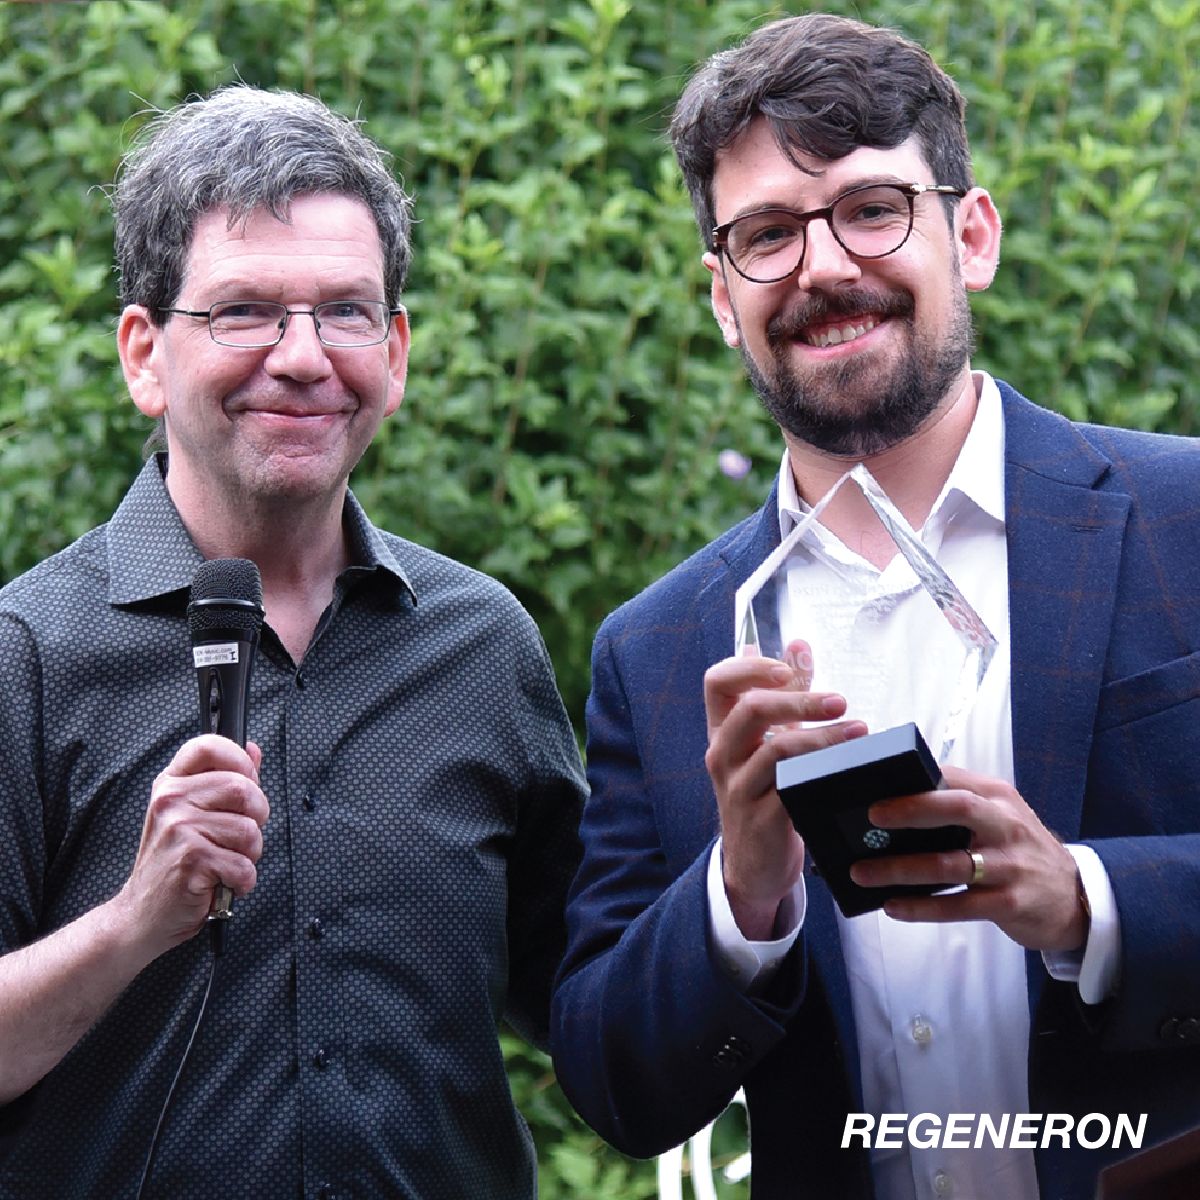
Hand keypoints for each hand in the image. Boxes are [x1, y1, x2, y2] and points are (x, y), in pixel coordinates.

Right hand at [118, 735, 268, 954]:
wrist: (141, 915)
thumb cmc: (173, 864)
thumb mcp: (192, 814)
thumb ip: (223, 779)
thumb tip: (253, 749)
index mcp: (172, 783)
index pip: (209, 745)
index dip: (239, 761)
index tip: (246, 783)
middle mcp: (171, 800)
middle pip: (243, 788)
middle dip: (257, 818)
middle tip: (239, 838)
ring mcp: (178, 830)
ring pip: (250, 830)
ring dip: (250, 855)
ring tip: (225, 863)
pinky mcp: (190, 861)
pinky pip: (244, 865)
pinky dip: (242, 881)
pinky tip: (222, 883)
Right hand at [704, 641, 867, 939]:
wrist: (754, 864)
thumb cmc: (764, 793)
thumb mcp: (769, 740)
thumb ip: (785, 694)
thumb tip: (798, 644)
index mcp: (722, 730)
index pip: (718, 681)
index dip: (750, 666)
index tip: (788, 668)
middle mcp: (723, 754)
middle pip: (751, 709)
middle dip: (800, 699)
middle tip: (840, 700)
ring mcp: (739, 788)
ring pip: (777, 750)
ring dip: (823, 737)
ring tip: (859, 731)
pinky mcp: (762, 820)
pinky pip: (792, 789)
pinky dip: (823, 774)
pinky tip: (848, 769)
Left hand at [849, 765, 1086, 951]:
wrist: (1075, 897)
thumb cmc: (1018, 850)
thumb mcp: (998, 815)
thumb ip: (958, 802)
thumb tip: (895, 797)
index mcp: (997, 797)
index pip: (953, 778)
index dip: (915, 780)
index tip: (875, 785)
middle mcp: (1005, 825)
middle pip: (958, 809)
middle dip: (911, 810)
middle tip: (871, 817)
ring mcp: (1009, 865)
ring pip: (949, 864)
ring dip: (900, 868)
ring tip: (862, 872)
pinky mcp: (1009, 903)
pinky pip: (958, 906)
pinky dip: (921, 907)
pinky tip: (893, 906)